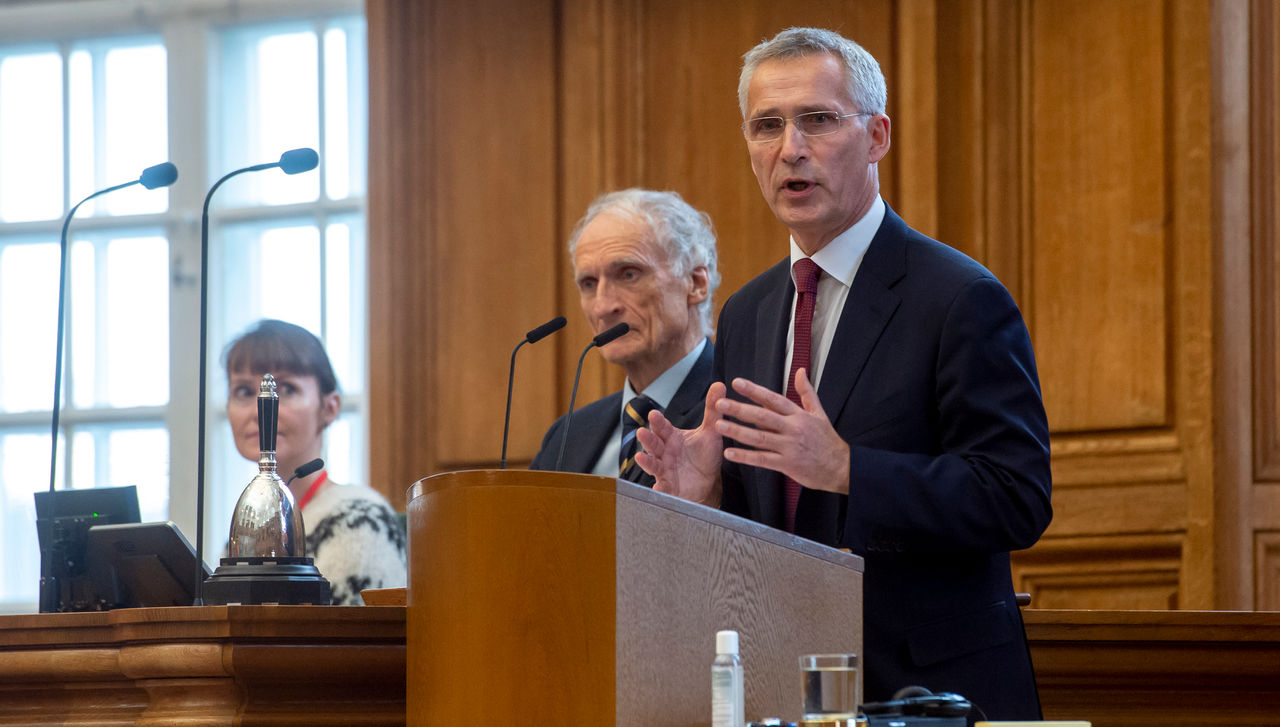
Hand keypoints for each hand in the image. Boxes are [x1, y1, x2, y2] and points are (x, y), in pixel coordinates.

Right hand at [635, 382, 725, 506]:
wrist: (706, 483)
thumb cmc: (704, 456)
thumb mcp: (710, 432)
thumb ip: (713, 410)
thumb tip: (720, 384)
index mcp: (672, 437)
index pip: (663, 427)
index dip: (658, 422)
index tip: (654, 414)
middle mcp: (664, 452)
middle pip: (653, 444)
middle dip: (647, 438)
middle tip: (642, 432)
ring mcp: (664, 469)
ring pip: (652, 464)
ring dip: (646, 461)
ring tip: (640, 457)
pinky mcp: (668, 486)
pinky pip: (661, 488)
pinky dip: (659, 490)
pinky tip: (657, 490)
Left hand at [715, 369, 849, 493]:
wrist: (841, 467)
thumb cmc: (827, 440)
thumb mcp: (819, 413)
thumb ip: (807, 392)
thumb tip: (800, 371)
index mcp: (799, 415)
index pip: (773, 399)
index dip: (754, 391)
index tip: (737, 383)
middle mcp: (793, 429)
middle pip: (762, 416)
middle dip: (740, 409)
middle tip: (720, 403)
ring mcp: (789, 447)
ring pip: (759, 438)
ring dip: (737, 431)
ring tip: (718, 425)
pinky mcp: (787, 465)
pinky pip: (762, 460)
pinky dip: (745, 457)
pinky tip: (730, 453)